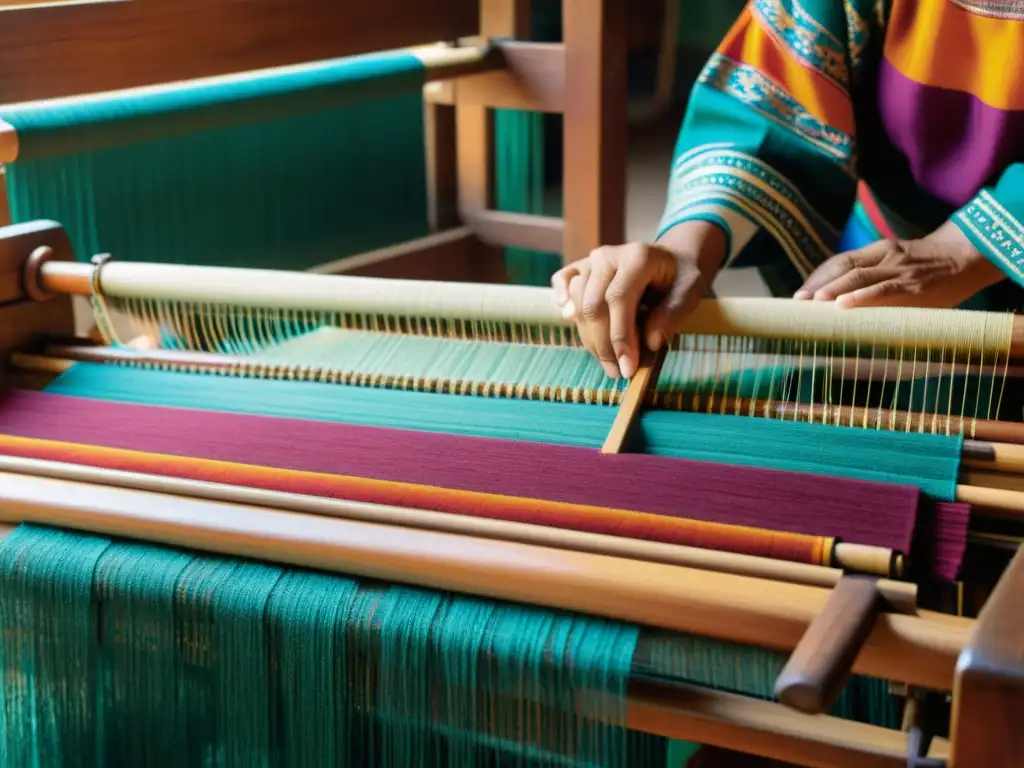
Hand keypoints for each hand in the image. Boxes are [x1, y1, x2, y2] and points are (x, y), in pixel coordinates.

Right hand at [551, 221, 724, 377]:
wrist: (670, 259)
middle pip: (593, 305)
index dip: (620, 337)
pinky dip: (561, 298)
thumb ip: (672, 314)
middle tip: (618, 372)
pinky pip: (562, 279)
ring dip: (589, 338)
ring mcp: (592, 259)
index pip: (618, 299)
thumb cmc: (680, 278)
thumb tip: (649, 342)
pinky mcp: (582, 265)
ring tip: (607, 362)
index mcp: (637, 257)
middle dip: (604, 346)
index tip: (627, 367)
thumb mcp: (689, 293)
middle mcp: (608, 256)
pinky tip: (569, 317)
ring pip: (578, 302)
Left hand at [794, 221, 1004, 308]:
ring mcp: (900, 269)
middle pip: (843, 266)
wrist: (971, 257)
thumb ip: (875, 277)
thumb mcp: (900, 264)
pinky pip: (883, 290)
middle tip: (797, 302)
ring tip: (813, 303)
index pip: (840, 260)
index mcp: (880, 250)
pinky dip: (861, 297)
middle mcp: (886, 255)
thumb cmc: (930, 268)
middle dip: (818, 284)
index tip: (799, 294)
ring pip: (859, 276)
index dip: (818, 276)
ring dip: (833, 290)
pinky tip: (843, 305)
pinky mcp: (915, 285)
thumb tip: (841, 304)